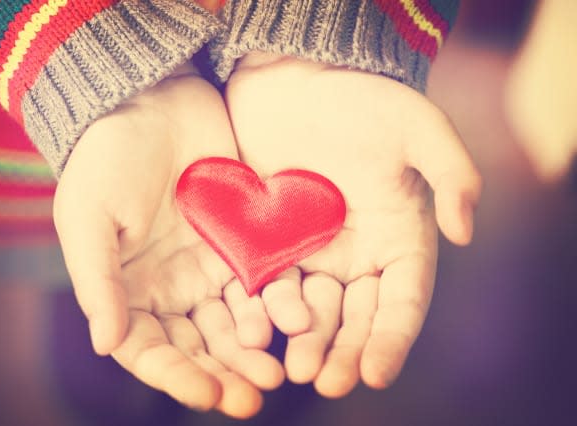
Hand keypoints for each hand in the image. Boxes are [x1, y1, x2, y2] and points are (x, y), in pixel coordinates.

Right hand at [53, 64, 282, 417]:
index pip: (150, 349)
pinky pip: (265, 281)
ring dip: (256, 349)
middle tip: (253, 396)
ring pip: (237, 322)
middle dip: (225, 373)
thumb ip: (97, 281)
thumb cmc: (106, 157)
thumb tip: (106, 345)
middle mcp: (172, 287)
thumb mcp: (89, 216)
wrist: (152, 100)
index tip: (206, 392)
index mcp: (129, 290)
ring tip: (280, 368)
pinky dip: (279, 304)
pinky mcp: (246, 241)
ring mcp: (211, 266)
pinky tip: (296, 320)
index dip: (176, 376)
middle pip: (199, 346)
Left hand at [223, 53, 481, 396]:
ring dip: (305, 340)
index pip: (403, 298)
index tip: (376, 372)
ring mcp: (312, 250)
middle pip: (356, 314)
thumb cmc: (364, 98)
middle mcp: (358, 253)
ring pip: (310, 307)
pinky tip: (256, 333)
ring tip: (296, 368)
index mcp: (400, 236)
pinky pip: (267, 282)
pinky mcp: (268, 240)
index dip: (393, 338)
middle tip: (329, 382)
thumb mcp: (417, 126)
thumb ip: (452, 173)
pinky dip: (264, 310)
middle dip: (345, 350)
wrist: (297, 78)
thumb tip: (467, 232)